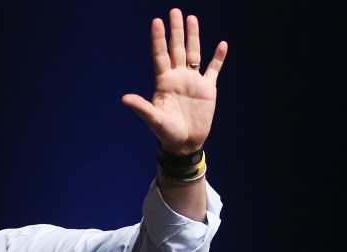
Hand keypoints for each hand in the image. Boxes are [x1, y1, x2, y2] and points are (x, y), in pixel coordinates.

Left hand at [122, 8, 227, 155]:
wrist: (185, 143)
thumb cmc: (167, 133)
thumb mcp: (154, 120)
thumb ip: (142, 107)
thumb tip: (124, 99)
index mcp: (163, 82)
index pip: (160, 55)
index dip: (158, 39)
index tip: (156, 21)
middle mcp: (177, 77)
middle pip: (176, 49)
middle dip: (176, 31)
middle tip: (175, 11)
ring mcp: (193, 81)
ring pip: (193, 54)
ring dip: (193, 36)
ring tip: (192, 19)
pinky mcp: (207, 89)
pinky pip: (214, 69)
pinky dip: (218, 58)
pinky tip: (222, 44)